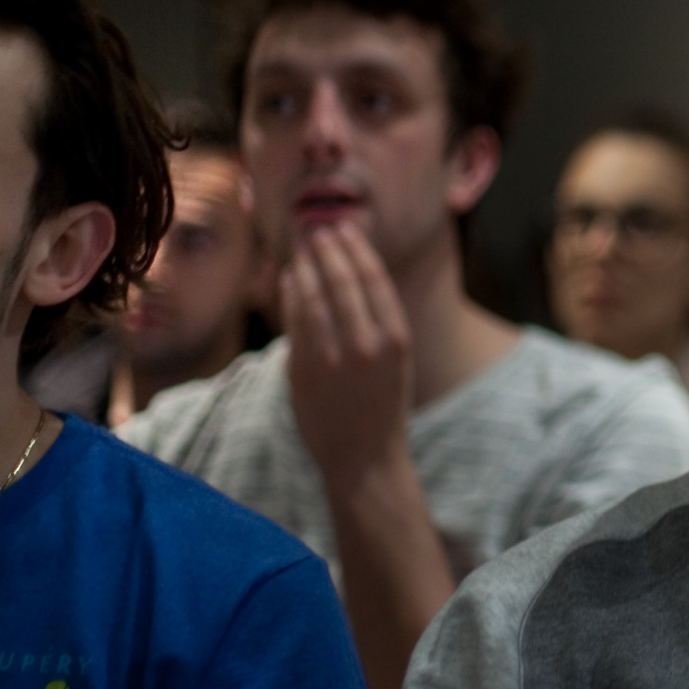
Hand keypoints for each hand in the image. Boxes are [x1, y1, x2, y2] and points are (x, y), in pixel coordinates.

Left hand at [282, 226, 413, 483]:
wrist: (364, 458)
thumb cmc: (383, 405)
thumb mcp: (398, 361)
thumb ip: (379, 321)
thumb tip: (350, 272)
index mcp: (397, 339)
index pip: (373, 279)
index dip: (355, 249)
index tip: (344, 230)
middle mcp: (366, 346)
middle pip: (342, 282)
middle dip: (328, 250)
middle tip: (318, 230)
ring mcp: (332, 359)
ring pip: (313, 298)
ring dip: (306, 267)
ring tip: (302, 250)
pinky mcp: (303, 372)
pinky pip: (294, 322)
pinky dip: (290, 295)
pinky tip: (290, 279)